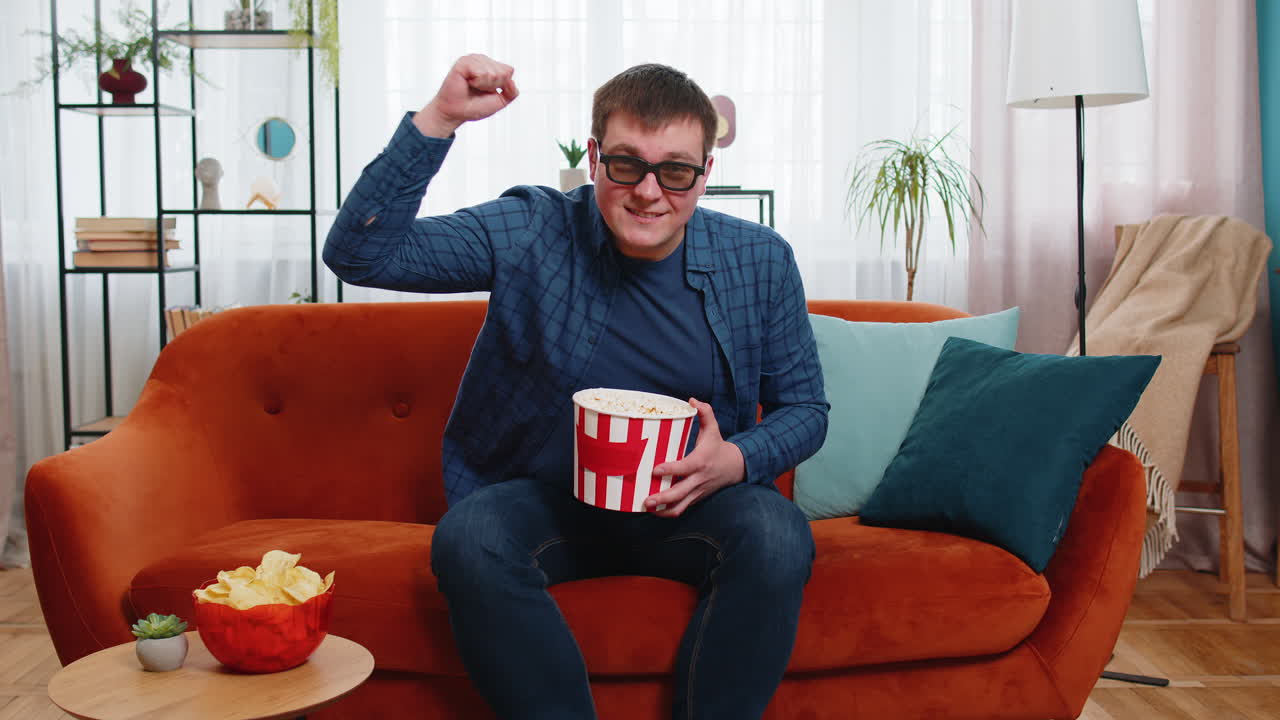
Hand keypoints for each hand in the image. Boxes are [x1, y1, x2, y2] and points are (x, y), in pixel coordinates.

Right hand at [414, 54, 519, 137]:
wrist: (457, 113)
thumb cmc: (475, 106)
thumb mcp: (500, 101)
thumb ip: (512, 92)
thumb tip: (511, 80)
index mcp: (492, 66)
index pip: (509, 70)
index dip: (502, 86)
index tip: (488, 91)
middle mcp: (483, 60)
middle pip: (503, 72)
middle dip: (493, 86)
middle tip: (479, 90)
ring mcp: (473, 59)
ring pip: (493, 73)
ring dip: (484, 85)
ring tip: (473, 87)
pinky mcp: (464, 62)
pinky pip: (481, 72)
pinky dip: (477, 83)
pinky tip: (468, 83)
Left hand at [644, 398, 744, 517]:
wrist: (736, 467)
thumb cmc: (718, 446)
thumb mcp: (713, 428)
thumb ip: (704, 413)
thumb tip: (692, 400)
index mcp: (700, 461)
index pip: (684, 468)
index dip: (670, 470)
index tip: (654, 470)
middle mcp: (698, 479)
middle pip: (680, 493)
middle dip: (663, 498)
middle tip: (646, 500)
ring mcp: (697, 491)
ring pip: (681, 506)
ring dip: (664, 510)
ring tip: (648, 509)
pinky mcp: (696, 498)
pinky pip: (682, 508)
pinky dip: (669, 511)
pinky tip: (655, 510)